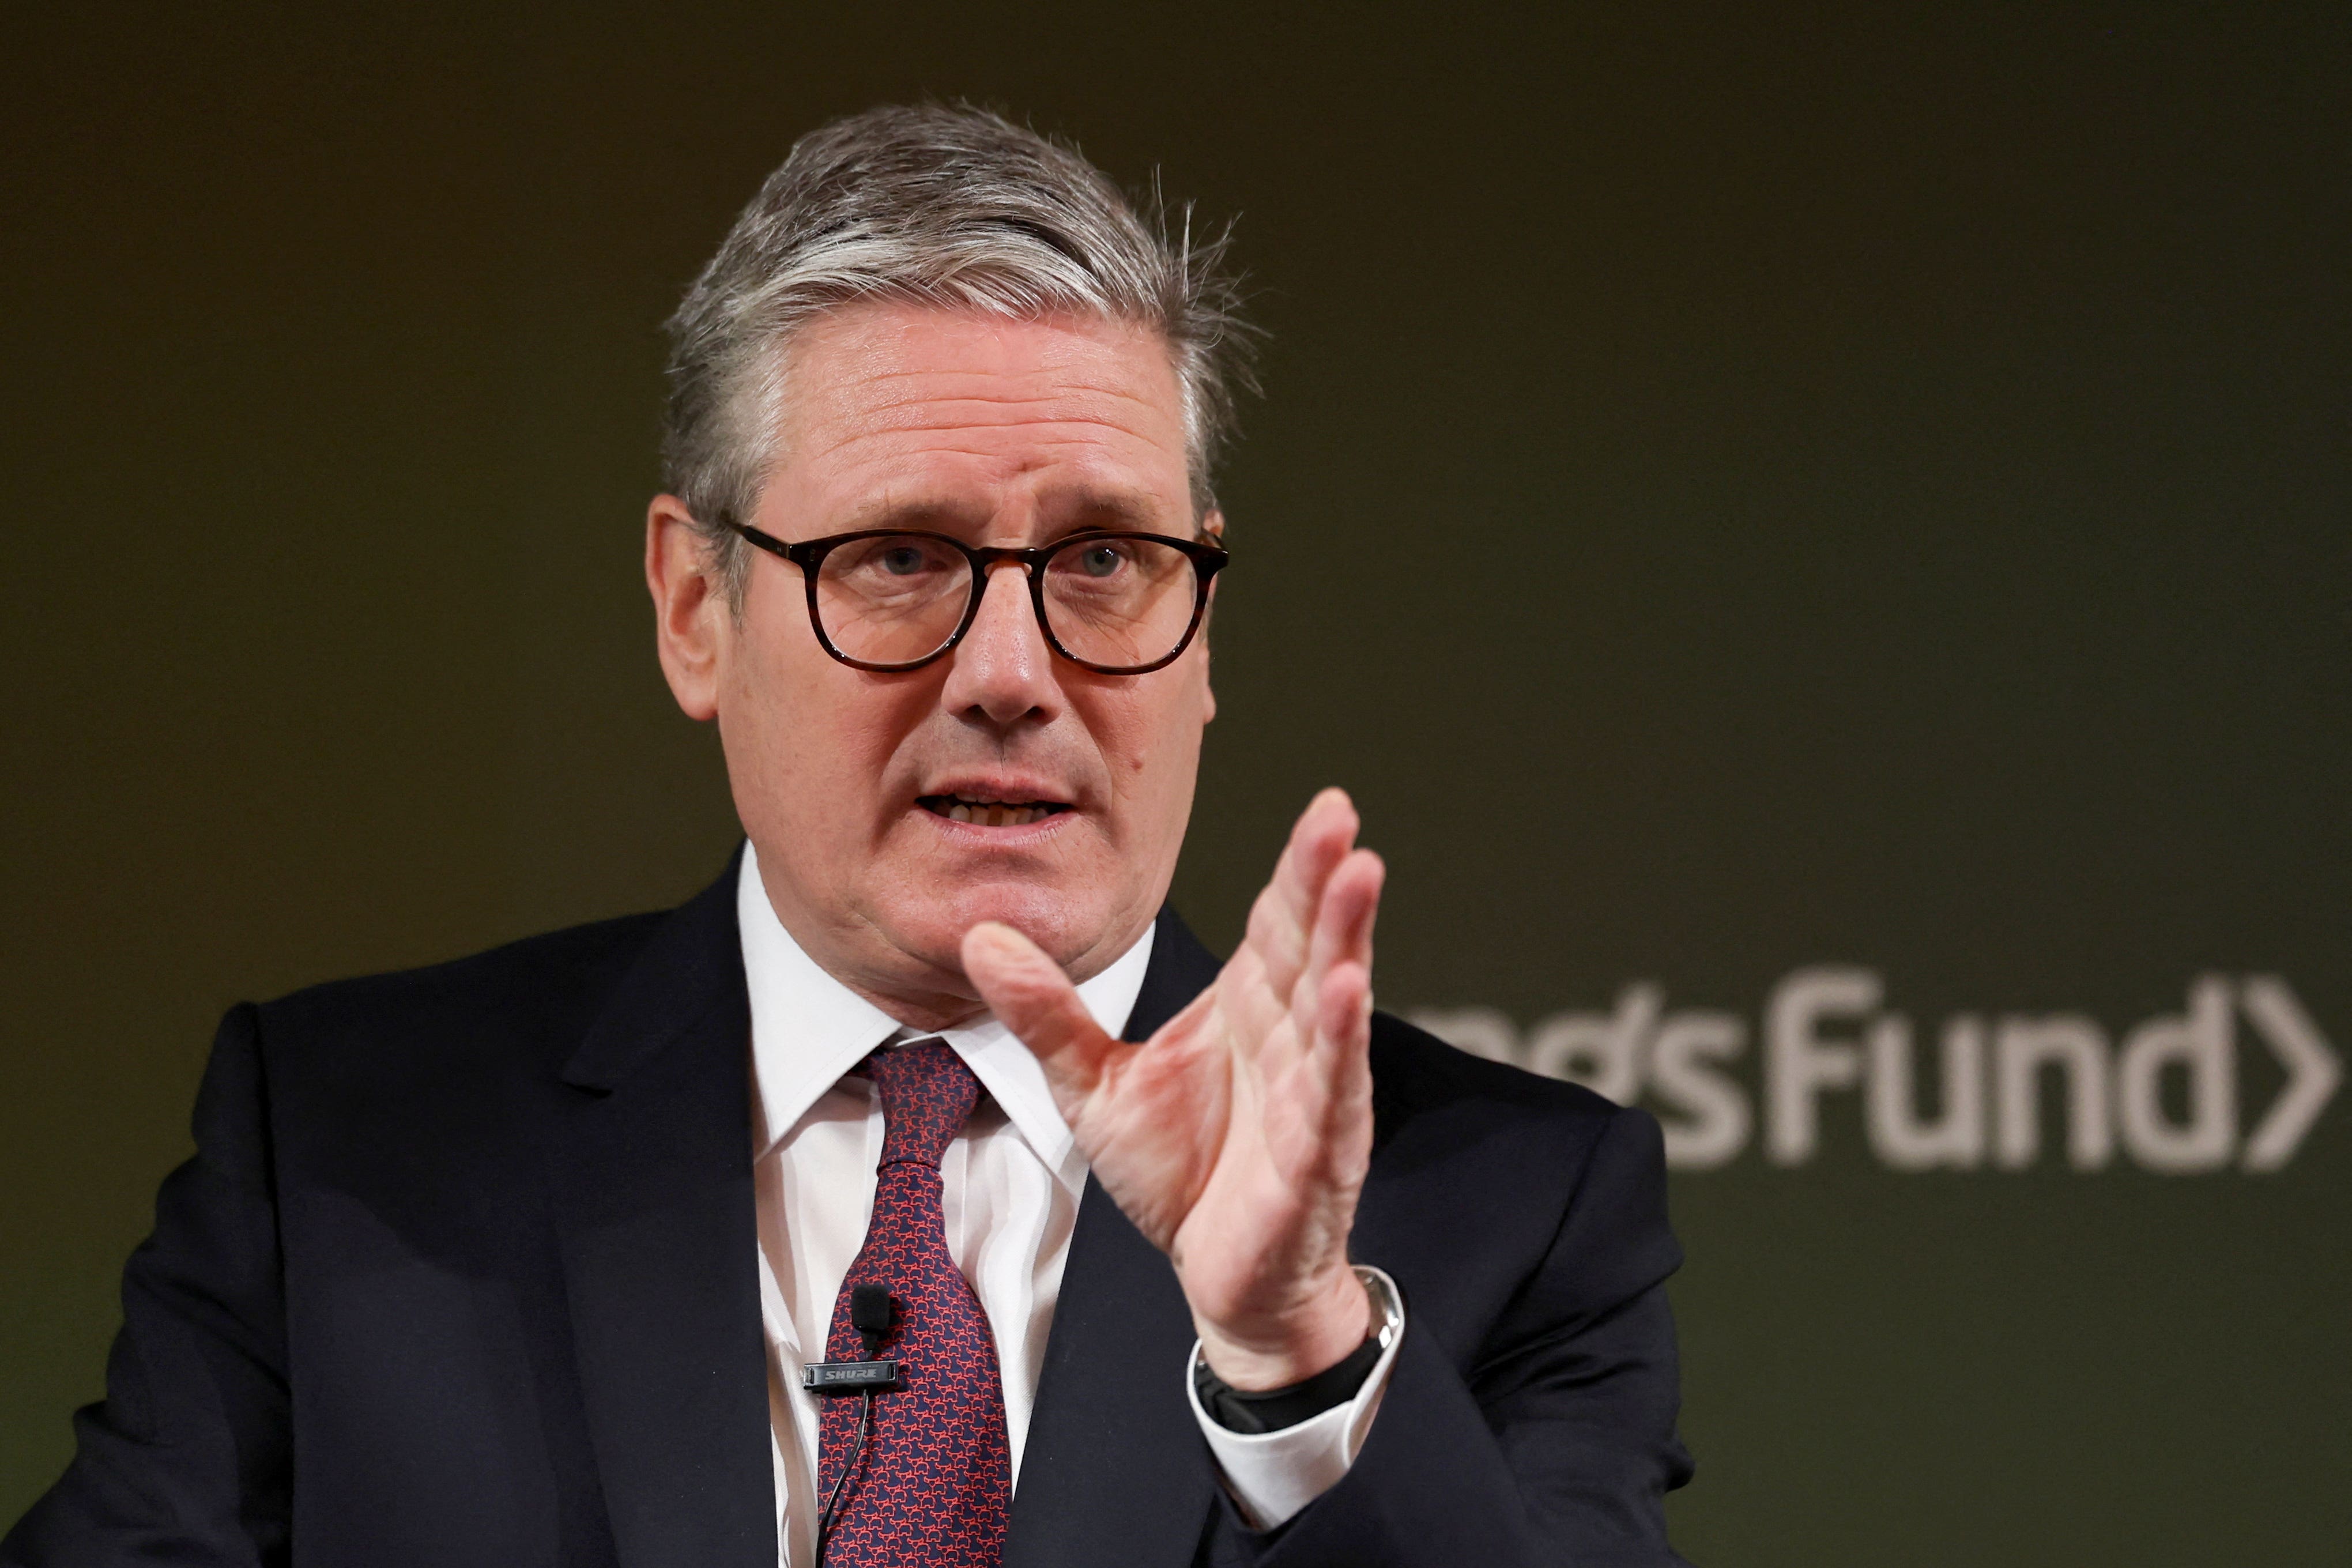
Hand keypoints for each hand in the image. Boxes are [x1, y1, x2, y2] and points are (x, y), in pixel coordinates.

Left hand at [962, 788, 1384, 1389]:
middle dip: (1327, 879)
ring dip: (1348, 940)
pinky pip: (1328, 1091)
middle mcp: (1289, 1037)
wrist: (1217, 1275)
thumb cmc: (1179, 1171)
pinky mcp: (1314, 1155)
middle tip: (1339, 813)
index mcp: (1248, 1007)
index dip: (1298, 864)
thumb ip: (1046, 1011)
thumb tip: (980, 935)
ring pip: (1332, 1003)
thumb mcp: (1091, 1083)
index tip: (1324, 803)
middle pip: (1311, 943)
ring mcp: (1311, 1093)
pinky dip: (1338, 1042)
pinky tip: (1346, 993)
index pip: (1277, 921)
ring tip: (1359, 875)